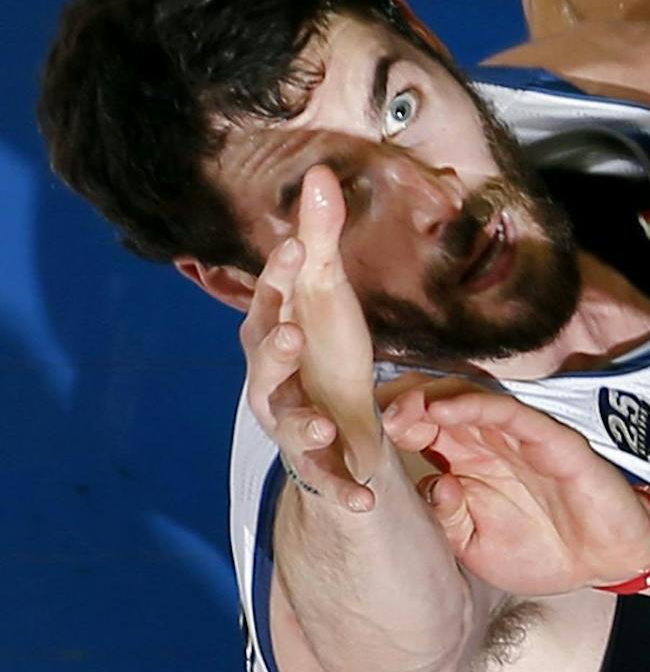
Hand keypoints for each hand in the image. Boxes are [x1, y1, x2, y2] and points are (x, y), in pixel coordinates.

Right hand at [240, 167, 382, 510]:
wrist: (338, 423)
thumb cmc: (327, 352)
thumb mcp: (331, 296)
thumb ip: (323, 239)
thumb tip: (319, 171)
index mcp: (275, 331)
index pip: (273, 298)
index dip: (282, 275)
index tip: (301, 249)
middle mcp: (272, 379)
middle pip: (262, 364)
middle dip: (273, 351)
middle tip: (289, 335)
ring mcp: (291, 422)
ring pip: (286, 423)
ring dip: (299, 423)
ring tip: (320, 423)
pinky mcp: (319, 463)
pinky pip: (328, 480)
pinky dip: (344, 491)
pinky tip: (364, 500)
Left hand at [382, 385, 649, 593]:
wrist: (607, 561)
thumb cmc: (544, 551)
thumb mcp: (476, 547)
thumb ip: (447, 519)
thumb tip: (431, 487)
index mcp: (468, 463)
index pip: (420, 430)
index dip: (388, 428)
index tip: (356, 438)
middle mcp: (489, 442)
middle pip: (437, 405)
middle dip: (400, 406)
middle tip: (369, 416)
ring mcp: (521, 438)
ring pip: (469, 400)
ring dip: (430, 400)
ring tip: (399, 411)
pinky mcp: (554, 441)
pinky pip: (513, 416)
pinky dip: (478, 409)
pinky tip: (445, 413)